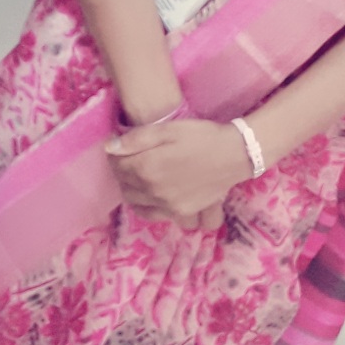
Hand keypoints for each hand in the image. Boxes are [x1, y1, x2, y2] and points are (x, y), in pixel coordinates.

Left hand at [105, 118, 251, 229]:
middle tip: (128, 159)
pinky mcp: (180, 212)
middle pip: (124, 184)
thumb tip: (109, 148)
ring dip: (130, 189)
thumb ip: (137, 139)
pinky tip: (149, 195)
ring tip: (138, 176)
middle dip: (121, 171)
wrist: (235, 154)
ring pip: (135, 202)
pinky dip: (144, 206)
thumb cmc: (202, 136)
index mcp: (147, 167)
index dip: (115, 155)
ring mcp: (167, 205)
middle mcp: (153, 191)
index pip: (117, 165)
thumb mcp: (169, 129)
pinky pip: (152, 215)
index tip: (118, 147)